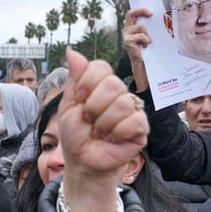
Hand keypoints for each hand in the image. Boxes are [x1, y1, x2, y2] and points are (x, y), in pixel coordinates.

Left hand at [57, 49, 148, 211]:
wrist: (82, 160)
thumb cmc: (75, 134)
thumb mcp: (69, 105)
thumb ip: (74, 78)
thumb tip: (72, 51)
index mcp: (100, 85)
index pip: (100, 67)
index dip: (87, 84)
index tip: (79, 100)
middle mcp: (119, 94)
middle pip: (113, 84)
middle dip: (94, 106)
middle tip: (89, 120)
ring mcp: (132, 110)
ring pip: (122, 103)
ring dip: (103, 123)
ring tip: (99, 133)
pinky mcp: (142, 128)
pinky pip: (134, 121)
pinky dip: (117, 132)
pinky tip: (112, 139)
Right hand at [123, 7, 152, 91]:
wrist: (145, 65)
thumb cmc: (149, 50)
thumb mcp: (150, 35)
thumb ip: (150, 27)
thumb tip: (162, 15)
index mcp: (131, 27)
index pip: (132, 13)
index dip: (140, 9)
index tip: (151, 12)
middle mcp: (126, 30)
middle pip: (131, 13)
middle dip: (141, 11)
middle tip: (151, 14)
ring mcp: (126, 36)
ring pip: (140, 26)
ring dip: (148, 34)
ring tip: (149, 42)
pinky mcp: (127, 42)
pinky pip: (141, 35)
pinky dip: (146, 40)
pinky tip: (146, 46)